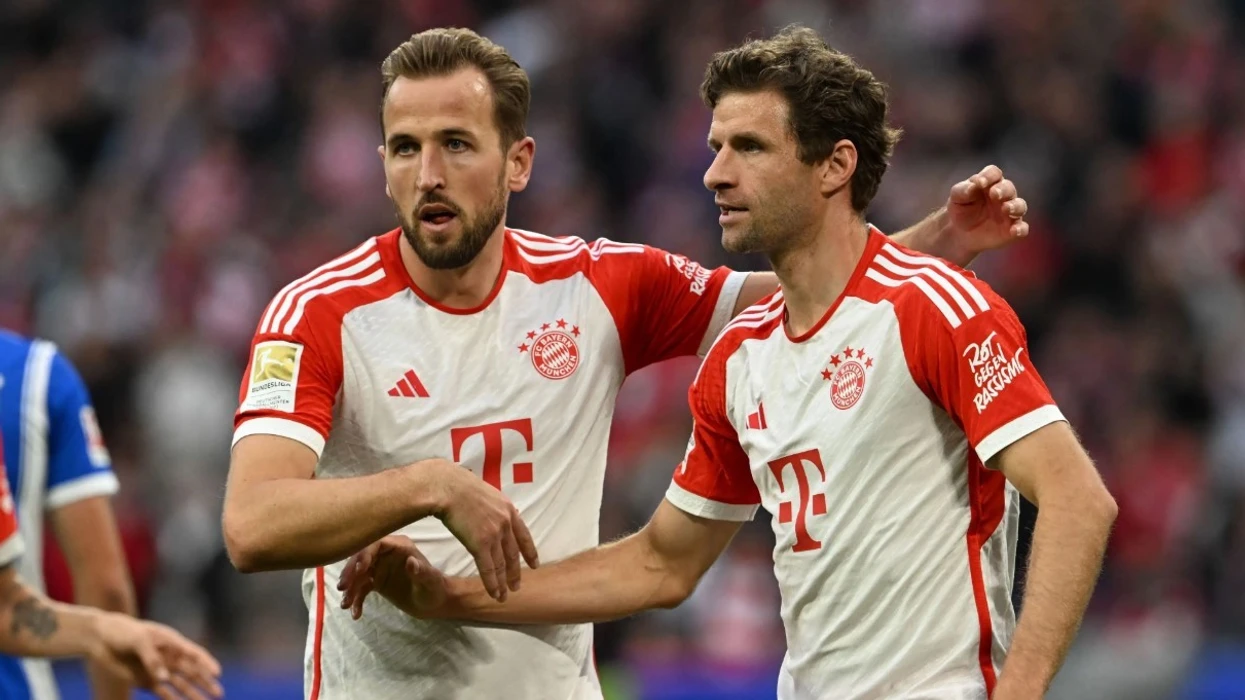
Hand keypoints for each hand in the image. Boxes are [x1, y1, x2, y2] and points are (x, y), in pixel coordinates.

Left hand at [88, 614, 222, 699]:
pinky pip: (163, 693)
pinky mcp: (146, 681)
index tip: (217, 673)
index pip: (194, 654)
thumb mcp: (139, 640)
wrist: (101, 638)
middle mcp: (169, 657)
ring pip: (181, 684)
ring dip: (193, 694)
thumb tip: (164, 678)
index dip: (207, 663)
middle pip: (192, 672)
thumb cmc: (123, 632)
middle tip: (219, 694)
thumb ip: (152, 659)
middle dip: (206, 683)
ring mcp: (159, 670)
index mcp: (172, 642)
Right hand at [338, 536, 452, 618]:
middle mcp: (386, 554)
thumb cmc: (435, 587)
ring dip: (350, 589)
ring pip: (358, 574)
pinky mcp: (376, 582)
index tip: (359, 570)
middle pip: (362, 558)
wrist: (434, 603)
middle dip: (351, 572)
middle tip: (342, 588)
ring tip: (345, 605)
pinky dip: (356, 599)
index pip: (376, 543)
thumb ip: (421, 571)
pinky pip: (361, 588)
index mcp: (399, 546)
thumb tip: (411, 562)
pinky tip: (355, 613)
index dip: (365, 553)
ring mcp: (379, 568)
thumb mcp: (430, 581)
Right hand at [432, 462, 538, 601]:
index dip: (530, 552)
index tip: (535, 564)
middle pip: (513, 553)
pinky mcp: (480, 544)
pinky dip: (492, 583)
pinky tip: (494, 593)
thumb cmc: (459, 485)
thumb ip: (492, 506)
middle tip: (517, 586)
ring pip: (501, 564)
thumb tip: (490, 512)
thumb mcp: (486, 492)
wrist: (447, 487)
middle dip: (516, 572)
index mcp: (508, 509)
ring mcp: (494, 534)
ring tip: (504, 596)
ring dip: (503, 582)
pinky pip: (488, 568)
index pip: (524, 535)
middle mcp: (505, 523)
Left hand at [946, 164, 1028, 254]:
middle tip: (995, 194)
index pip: (994, 173)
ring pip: (1019, 206)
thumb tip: (972, 185)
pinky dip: (1020, 229)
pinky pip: (1022, 228)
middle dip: (1003, 190)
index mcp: (989, 183)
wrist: (960, 233)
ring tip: (1006, 209)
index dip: (989, 176)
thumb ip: (962, 190)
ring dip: (1015, 206)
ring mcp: (1009, 212)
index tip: (979, 182)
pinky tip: (1014, 231)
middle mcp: (1003, 195)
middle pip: (1008, 188)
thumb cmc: (961, 209)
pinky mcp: (1011, 229)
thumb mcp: (957, 198)